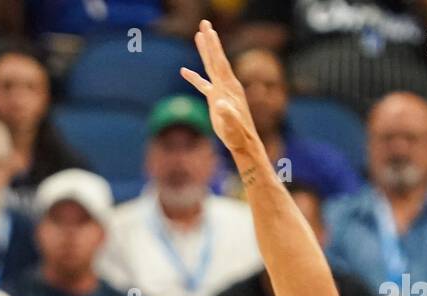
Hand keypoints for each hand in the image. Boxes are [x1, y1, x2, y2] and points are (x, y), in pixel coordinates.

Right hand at [179, 20, 260, 159]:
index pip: (218, 62)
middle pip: (216, 58)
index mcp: (228, 87)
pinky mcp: (215, 99)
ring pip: (210, 67)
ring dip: (204, 52)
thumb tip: (219, 103)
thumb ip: (227, 113)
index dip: (213, 46)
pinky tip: (184, 71)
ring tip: (198, 36)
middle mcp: (226, 85)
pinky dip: (194, 77)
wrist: (243, 142)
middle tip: (204, 23)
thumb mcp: (232, 125)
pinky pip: (203, 84)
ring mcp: (221, 91)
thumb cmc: (237, 135)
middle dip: (210, 41)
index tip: (208, 30)